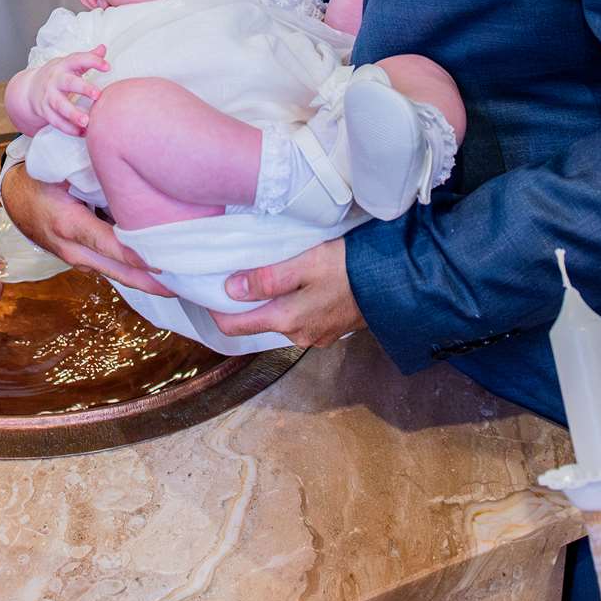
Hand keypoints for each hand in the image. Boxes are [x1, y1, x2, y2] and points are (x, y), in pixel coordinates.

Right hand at [0, 165, 175, 297]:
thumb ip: (94, 175)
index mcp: (69, 224)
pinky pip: (110, 268)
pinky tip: (156, 273)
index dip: (140, 256)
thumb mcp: (63, 171)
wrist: (15, 197)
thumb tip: (131, 171)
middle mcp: (72, 249)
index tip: (166, 264)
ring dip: (145, 281)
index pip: (111, 246)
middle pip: (118, 271)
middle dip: (150, 282)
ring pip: (116, 274)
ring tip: (177, 284)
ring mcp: (75, 259)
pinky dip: (132, 272)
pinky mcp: (80, 260)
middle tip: (182, 286)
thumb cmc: (42, 178)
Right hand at [28, 47, 108, 135]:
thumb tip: (103, 48)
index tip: (108, 67)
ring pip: (60, 106)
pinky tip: (82, 132)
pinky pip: (56, 121)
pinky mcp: (45, 111)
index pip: (78, 60)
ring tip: (87, 121)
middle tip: (97, 95)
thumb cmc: (57, 75)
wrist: (29, 88)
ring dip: (73, 114)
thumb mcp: (70, 64)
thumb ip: (87, 57)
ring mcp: (49, 96)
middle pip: (68, 83)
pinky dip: (68, 128)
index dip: (93, 61)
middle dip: (82, 88)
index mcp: (64, 65)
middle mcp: (55, 80)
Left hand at [213, 239, 362, 347]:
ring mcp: (317, 336)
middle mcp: (299, 336)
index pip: (235, 326)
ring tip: (267, 276)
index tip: (205, 291)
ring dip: (271, 302)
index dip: (215, 310)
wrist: (395, 283)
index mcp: (287, 320)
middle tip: (235, 275)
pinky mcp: (331, 330)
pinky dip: (292, 304)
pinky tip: (298, 286)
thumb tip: (230, 290)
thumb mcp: (304, 264)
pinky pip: (300, 319)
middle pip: (257, 322)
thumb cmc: (349, 269)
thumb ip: (267, 279)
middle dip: (244, 303)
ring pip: (280, 319)